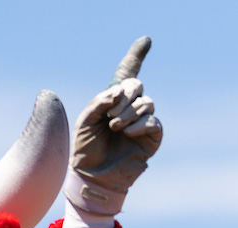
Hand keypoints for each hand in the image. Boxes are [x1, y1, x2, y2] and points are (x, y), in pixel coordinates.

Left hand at [65, 38, 162, 214]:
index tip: (146, 41)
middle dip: (123, 97)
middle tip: (110, 115)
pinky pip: (152, 120)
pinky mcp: (152, 135)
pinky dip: (138, 124)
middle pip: (136, 86)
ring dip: (129, 112)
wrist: (93, 175)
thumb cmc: (86, 149)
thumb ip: (98, 102)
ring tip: (115, 127)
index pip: (127, 74)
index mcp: (112, 100)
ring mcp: (142, 120)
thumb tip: (118, 92)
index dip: (136, 57)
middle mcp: (129, 107)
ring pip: (146, 102)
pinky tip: (127, 133)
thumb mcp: (85, 121)